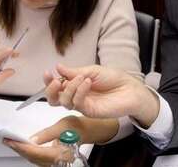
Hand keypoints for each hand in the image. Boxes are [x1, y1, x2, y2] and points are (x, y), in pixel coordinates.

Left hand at [4, 116, 118, 165]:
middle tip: (7, 140)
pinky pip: (38, 159)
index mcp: (62, 153)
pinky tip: (22, 146)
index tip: (11, 141)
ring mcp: (56, 162)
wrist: (90, 131)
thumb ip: (46, 134)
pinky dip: (29, 152)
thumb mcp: (63, 125)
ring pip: (35, 160)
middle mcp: (58, 161)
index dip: (22, 147)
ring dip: (22, 151)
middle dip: (19, 149)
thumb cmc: (80, 127)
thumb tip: (31, 139)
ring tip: (12, 142)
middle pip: (34, 158)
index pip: (37, 153)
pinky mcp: (53, 159)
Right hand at [44, 64, 159, 125]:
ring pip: (63, 102)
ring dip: (69, 88)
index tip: (47, 73)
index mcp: (74, 85)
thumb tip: (58, 67)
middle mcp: (75, 96)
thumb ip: (74, 72)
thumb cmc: (113, 78)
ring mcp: (81, 105)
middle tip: (56, 81)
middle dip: (50, 90)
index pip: (56, 86)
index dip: (48, 81)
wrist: (129, 89)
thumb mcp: (92, 71)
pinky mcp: (89, 112)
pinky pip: (77, 104)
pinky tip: (87, 83)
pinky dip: (79, 92)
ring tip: (81, 78)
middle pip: (54, 99)